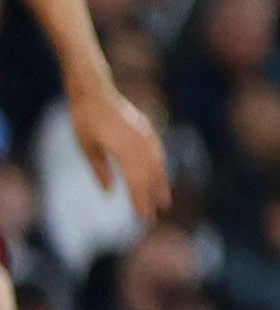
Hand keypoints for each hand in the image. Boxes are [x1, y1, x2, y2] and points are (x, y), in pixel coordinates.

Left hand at [69, 86, 164, 222]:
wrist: (95, 92)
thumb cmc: (85, 121)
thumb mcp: (87, 148)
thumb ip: (100, 171)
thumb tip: (109, 192)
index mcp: (123, 149)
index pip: (136, 181)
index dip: (140, 200)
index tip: (143, 217)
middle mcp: (139, 143)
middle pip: (150, 175)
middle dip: (152, 196)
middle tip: (154, 215)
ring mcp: (145, 135)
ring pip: (158, 164)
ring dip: (161, 183)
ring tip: (164, 200)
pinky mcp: (146, 129)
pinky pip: (157, 153)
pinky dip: (160, 167)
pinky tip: (159, 176)